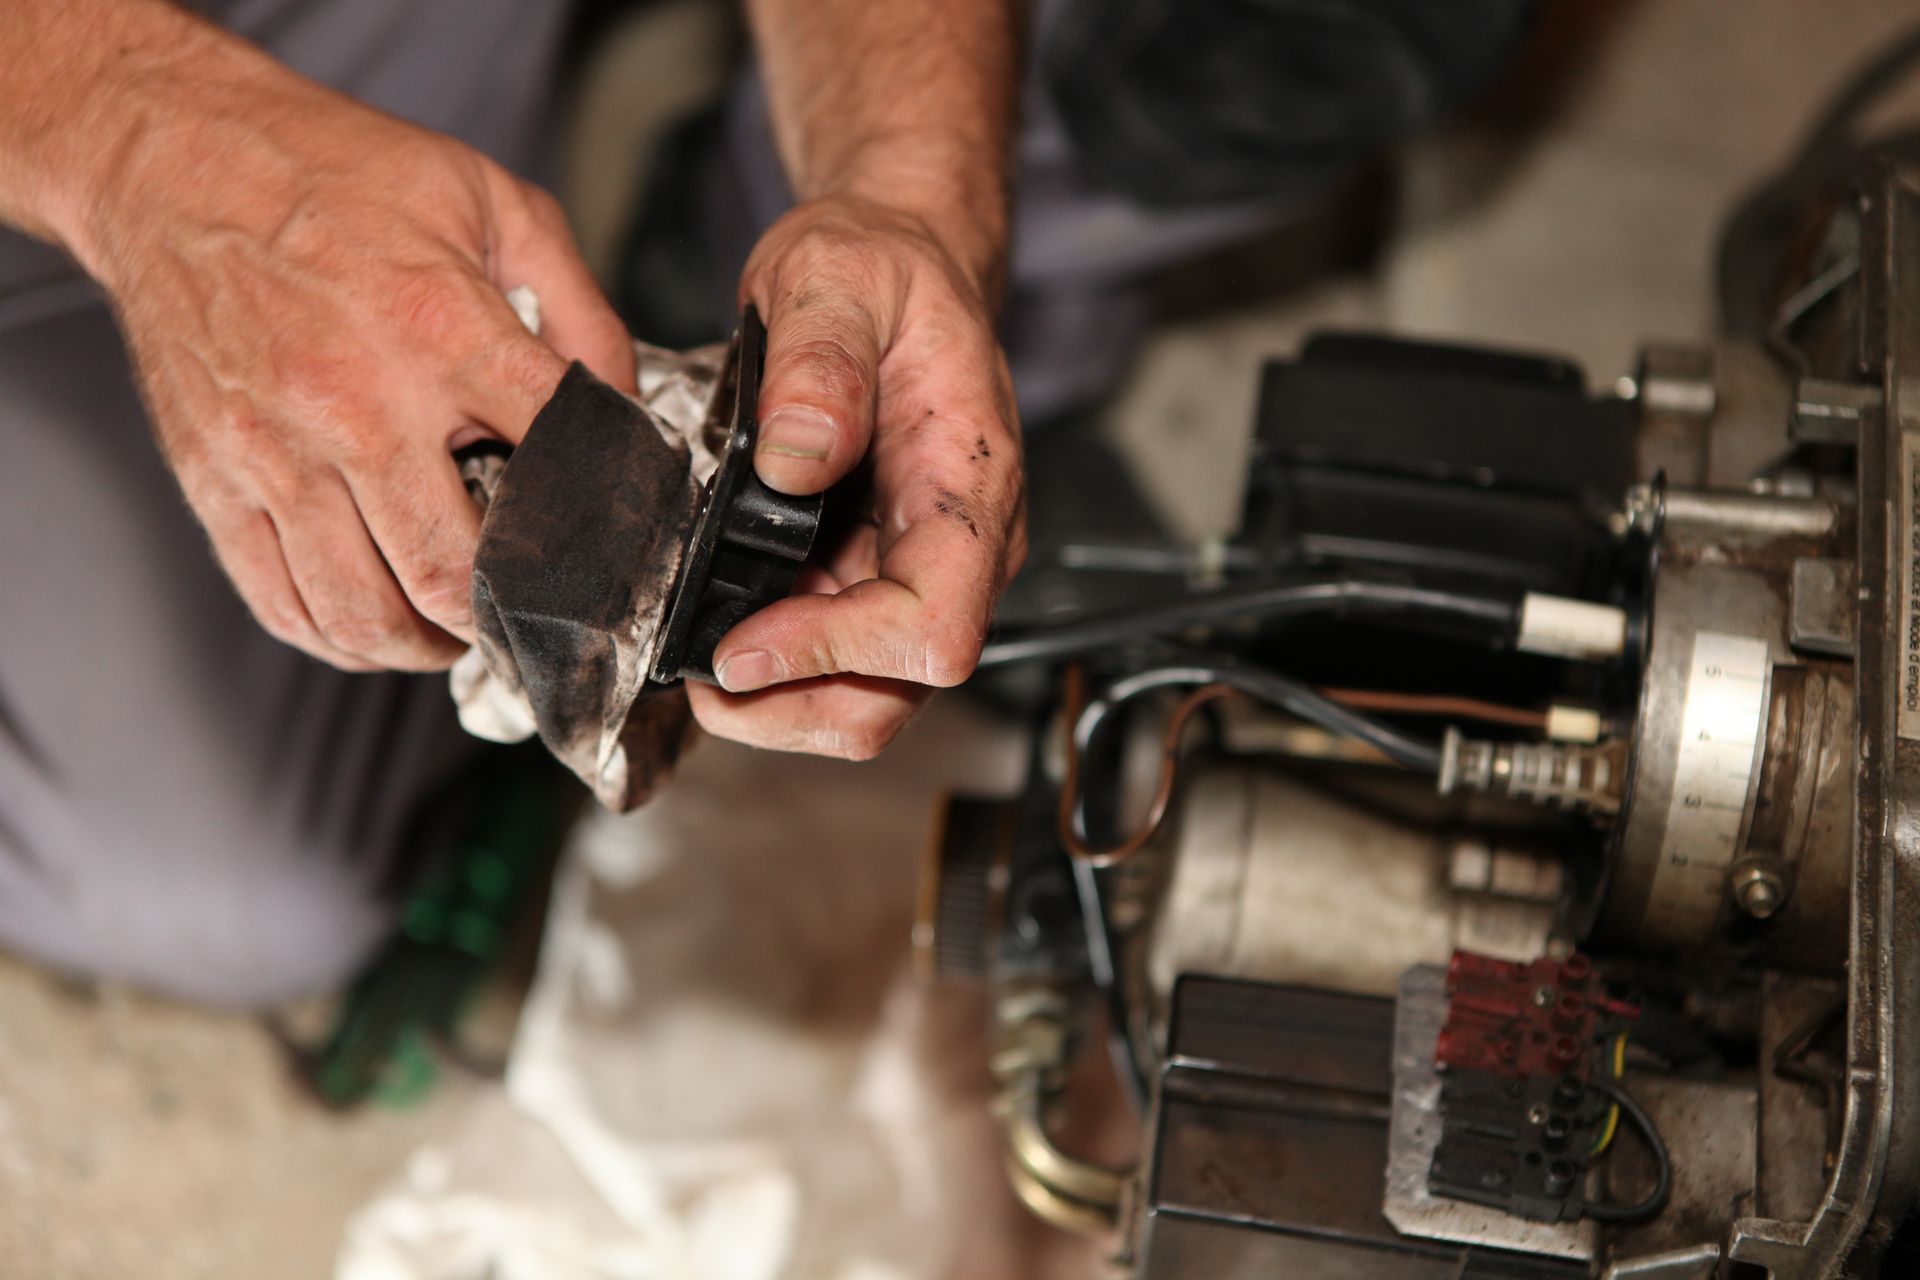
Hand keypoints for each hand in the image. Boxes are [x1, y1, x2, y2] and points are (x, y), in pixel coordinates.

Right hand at [76, 35, 632, 670]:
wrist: (172, 157)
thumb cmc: (333, 174)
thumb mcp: (492, 202)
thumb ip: (579, 305)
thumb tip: (623, 399)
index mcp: (442, 332)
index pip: (557, 458)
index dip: (607, 509)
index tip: (620, 534)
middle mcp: (358, 406)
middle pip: (453, 575)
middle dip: (510, 612)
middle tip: (536, 610)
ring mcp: (277, 453)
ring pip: (365, 613)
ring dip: (429, 646)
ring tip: (461, 629)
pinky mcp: (216, 480)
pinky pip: (282, 601)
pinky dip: (340, 637)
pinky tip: (379, 624)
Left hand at [686, 196, 1025, 756]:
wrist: (897, 263)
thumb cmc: (883, 270)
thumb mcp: (839, 276)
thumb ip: (823, 359)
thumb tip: (796, 457)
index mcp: (970, 485)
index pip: (935, 625)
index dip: (838, 654)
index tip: (743, 645)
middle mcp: (962, 548)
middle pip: (900, 691)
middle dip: (798, 707)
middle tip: (702, 680)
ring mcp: (918, 568)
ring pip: (866, 693)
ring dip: (779, 699)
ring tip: (699, 658)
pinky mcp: (874, 574)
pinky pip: (834, 657)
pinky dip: (771, 665)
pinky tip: (717, 625)